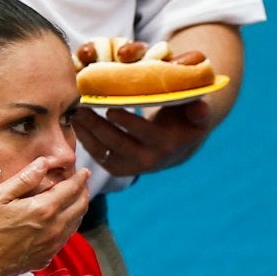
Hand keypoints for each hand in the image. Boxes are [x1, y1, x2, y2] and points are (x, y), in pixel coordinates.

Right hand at [0, 158, 88, 275]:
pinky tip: (60, 220)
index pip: (72, 189)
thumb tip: (43, 163)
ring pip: (76, 222)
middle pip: (81, 205)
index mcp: (44, 209)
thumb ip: (23, 179)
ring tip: (74, 198)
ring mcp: (53, 244)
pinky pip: (66, 237)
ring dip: (78, 208)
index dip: (80, 178)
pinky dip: (69, 224)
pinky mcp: (47, 256)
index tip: (84, 172)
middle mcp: (55, 227)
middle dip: (83, 191)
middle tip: (81, 183)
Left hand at [75, 99, 220, 179]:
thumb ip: (199, 108)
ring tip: (76, 113)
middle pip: (119, 143)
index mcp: (169, 143)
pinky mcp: (120, 169)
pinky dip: (87, 141)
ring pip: (105, 151)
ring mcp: (134, 167)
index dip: (128, 123)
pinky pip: (99, 157)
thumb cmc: (185, 116)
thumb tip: (200, 106)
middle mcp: (151, 160)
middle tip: (82, 108)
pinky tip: (78, 124)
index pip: (146, 134)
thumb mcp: (196, 111)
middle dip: (98, 126)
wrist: (180, 142)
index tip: (111, 109)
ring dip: (88, 133)